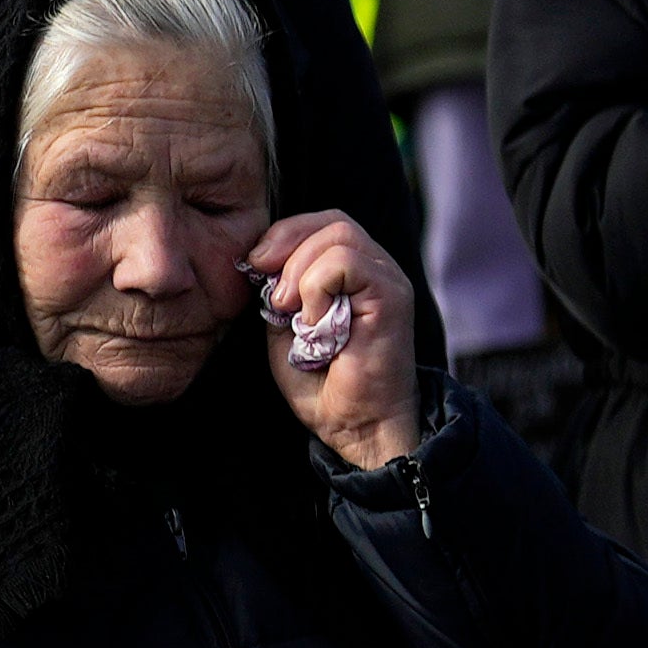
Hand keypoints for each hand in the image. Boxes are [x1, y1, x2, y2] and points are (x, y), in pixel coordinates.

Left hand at [246, 213, 431, 470]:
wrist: (357, 426)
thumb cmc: (324, 385)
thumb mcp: (285, 326)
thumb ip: (280, 290)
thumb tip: (262, 259)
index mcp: (355, 273)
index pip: (321, 224)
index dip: (283, 235)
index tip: (254, 268)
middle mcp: (378, 270)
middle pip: (331, 221)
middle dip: (286, 245)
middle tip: (271, 293)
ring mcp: (388, 281)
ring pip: (338, 235)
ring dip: (300, 271)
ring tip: (294, 312)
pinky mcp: (392, 297)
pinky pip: (346, 263)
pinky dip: (316, 287)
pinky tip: (314, 321)